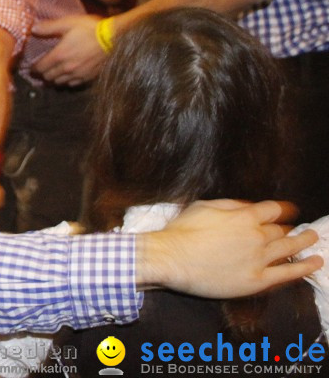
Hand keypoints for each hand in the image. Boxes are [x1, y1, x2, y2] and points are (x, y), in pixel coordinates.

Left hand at [31, 14, 105, 85]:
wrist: (114, 39)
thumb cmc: (91, 29)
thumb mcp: (68, 23)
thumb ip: (49, 27)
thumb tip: (33, 29)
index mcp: (59, 55)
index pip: (41, 67)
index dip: (34, 68)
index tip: (32, 68)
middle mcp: (67, 68)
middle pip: (48, 77)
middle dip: (43, 74)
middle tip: (41, 71)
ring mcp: (78, 74)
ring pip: (60, 82)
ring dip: (54, 79)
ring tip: (52, 75)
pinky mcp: (88, 77)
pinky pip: (73, 84)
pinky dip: (67, 82)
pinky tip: (68, 77)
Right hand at [139, 200, 321, 297]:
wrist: (171, 258)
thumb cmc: (181, 232)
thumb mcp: (203, 206)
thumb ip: (230, 204)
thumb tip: (248, 206)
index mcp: (244, 216)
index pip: (272, 210)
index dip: (282, 209)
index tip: (288, 210)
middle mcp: (256, 236)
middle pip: (281, 230)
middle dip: (289, 227)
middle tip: (297, 228)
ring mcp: (259, 259)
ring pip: (289, 248)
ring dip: (304, 242)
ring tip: (313, 238)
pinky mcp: (257, 280)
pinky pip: (288, 273)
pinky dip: (305, 267)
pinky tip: (316, 262)